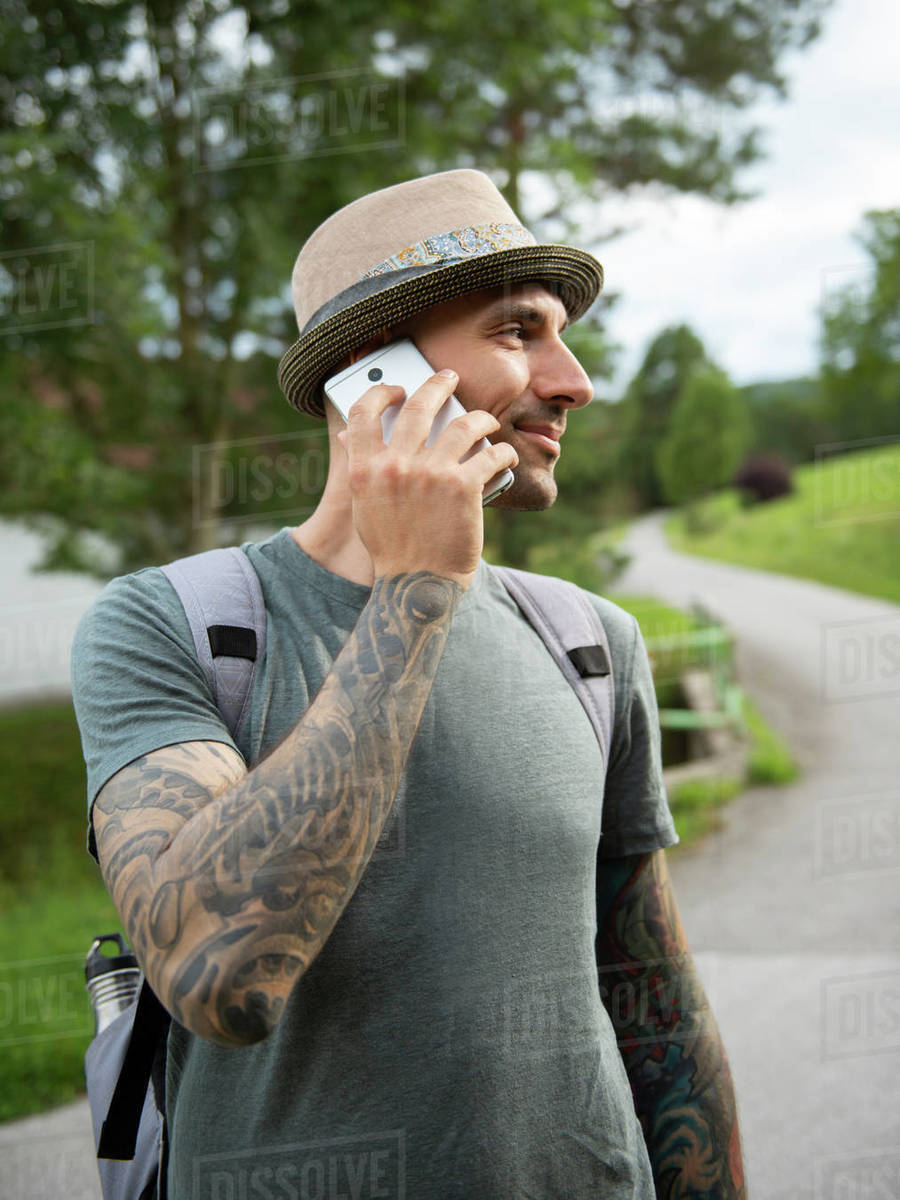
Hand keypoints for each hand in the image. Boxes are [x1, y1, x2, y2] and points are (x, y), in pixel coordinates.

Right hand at [337, 369, 517, 589]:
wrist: (417, 585)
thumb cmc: (392, 547)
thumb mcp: (365, 507)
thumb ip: (362, 469)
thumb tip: (351, 437)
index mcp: (365, 468)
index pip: (364, 412)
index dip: (382, 392)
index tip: (399, 388)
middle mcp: (395, 465)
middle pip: (419, 405)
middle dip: (438, 384)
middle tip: (449, 378)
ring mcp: (431, 474)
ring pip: (464, 424)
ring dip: (480, 418)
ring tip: (486, 420)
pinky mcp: (463, 487)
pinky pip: (491, 455)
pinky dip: (502, 452)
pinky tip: (505, 456)